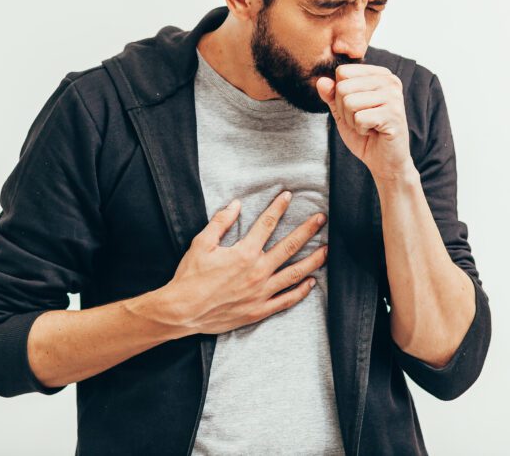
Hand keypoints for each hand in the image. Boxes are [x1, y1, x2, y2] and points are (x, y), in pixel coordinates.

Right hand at [165, 190, 328, 334]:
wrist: (182, 311)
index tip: (289, 196)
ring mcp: (261, 293)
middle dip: (308, 230)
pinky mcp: (259, 310)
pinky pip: (287, 300)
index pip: (267, 224)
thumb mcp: (201, 244)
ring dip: (313, 260)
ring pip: (295, 274)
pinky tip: (312, 282)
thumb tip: (236, 204)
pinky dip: (301, 291)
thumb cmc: (190, 277)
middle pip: (289, 247)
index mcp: (244, 253)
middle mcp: (257, 272)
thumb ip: (221, 222)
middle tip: (322, 219)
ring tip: (327, 250)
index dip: (279, 207)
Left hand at [316, 63, 414, 181]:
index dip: (339, 94)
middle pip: (343, 87)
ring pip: (349, 102)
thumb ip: (331, 95)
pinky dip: (360, 129)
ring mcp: (393, 96)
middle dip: (344, 110)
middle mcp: (389, 81)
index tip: (356, 108)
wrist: (385, 160)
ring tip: (367, 125)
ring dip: (352, 121)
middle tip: (361, 120)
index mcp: (379, 75)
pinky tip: (374, 131)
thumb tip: (321, 80)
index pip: (342, 72)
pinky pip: (359, 118)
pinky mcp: (393, 114)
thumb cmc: (366, 134)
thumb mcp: (343, 112)